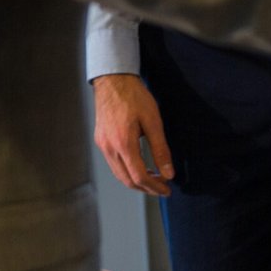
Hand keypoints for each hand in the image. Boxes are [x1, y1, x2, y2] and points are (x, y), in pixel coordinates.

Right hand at [92, 74, 173, 196]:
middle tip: (163, 189)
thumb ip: (161, 150)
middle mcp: (109, 147)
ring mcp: (102, 144)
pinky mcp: (101, 140)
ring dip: (137, 182)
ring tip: (154, 181)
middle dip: (146, 188)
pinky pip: (114, 164)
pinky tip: (141, 169)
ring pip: (119, 174)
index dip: (155, 187)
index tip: (167, 190)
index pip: (139, 176)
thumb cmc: (134, 97)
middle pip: (127, 179)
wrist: (113, 80)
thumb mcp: (153, 122)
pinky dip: (128, 172)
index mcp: (123, 143)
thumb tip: (168, 173)